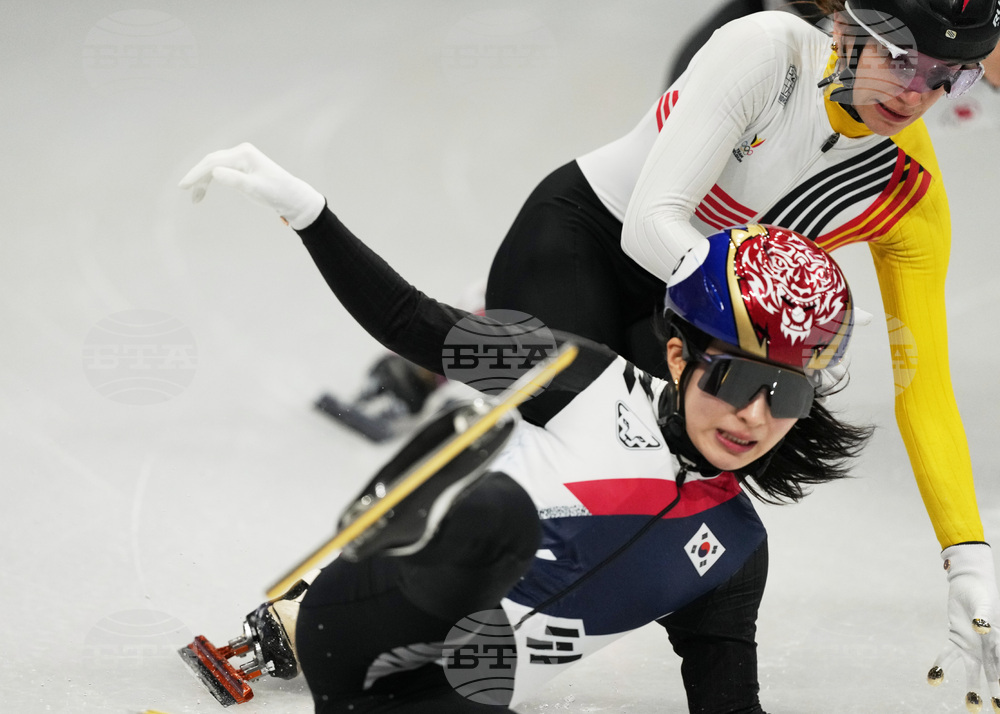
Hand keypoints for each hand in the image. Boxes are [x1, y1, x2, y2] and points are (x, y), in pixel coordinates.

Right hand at [178, 143, 324, 229]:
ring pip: (214, 166)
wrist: (291, 197)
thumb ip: (235, 180)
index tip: (183, 186)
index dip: (196, 174)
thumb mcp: (255, 189)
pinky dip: (211, 180)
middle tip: (186, 192)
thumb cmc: (275, 193)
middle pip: (211, 162)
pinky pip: (221, 170)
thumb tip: (214, 172)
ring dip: (203, 181)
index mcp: (243, 153)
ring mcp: (241, 157)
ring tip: (196, 199)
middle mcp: (241, 151)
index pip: (213, 162)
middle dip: (197, 177)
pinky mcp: (242, 165)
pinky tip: (204, 191)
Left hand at [927, 543, 999, 712]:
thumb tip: (982, 628)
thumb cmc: (981, 594)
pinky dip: (940, 667)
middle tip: (997, 709)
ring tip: (971, 708)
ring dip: (972, 689)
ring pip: (973, 672)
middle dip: (997, 692)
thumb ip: (984, 616)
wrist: (968, 585)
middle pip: (994, 673)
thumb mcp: (983, 604)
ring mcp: (972, 647)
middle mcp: (988, 649)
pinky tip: (932, 680)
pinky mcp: (956, 641)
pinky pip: (947, 657)